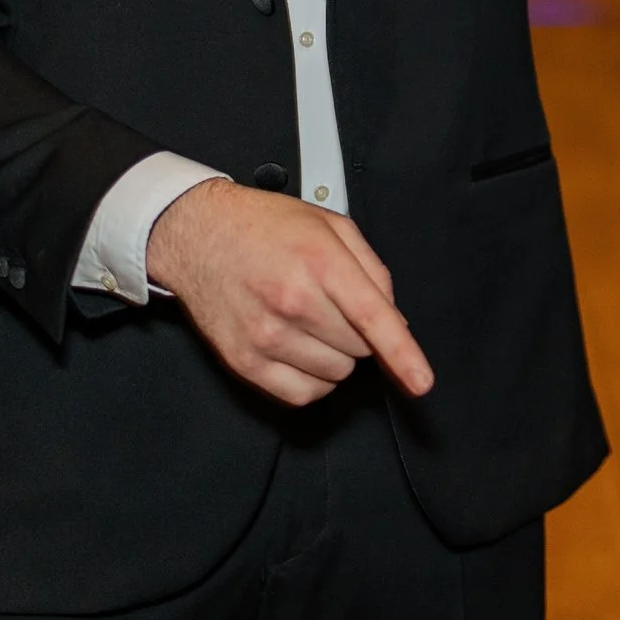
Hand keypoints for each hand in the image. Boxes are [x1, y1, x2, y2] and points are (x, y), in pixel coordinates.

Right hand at [146, 179, 436, 406]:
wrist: (199, 235)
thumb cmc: (264, 227)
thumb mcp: (330, 225)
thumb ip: (372, 269)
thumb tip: (395, 318)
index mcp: (319, 261)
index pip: (371, 317)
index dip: (402, 353)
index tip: (420, 381)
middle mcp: (291, 301)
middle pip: (359, 349)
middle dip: (360, 333)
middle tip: (333, 306)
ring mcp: (265, 335)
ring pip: (335, 374)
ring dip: (336, 356)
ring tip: (311, 323)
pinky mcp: (244, 362)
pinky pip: (301, 394)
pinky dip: (313, 380)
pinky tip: (302, 350)